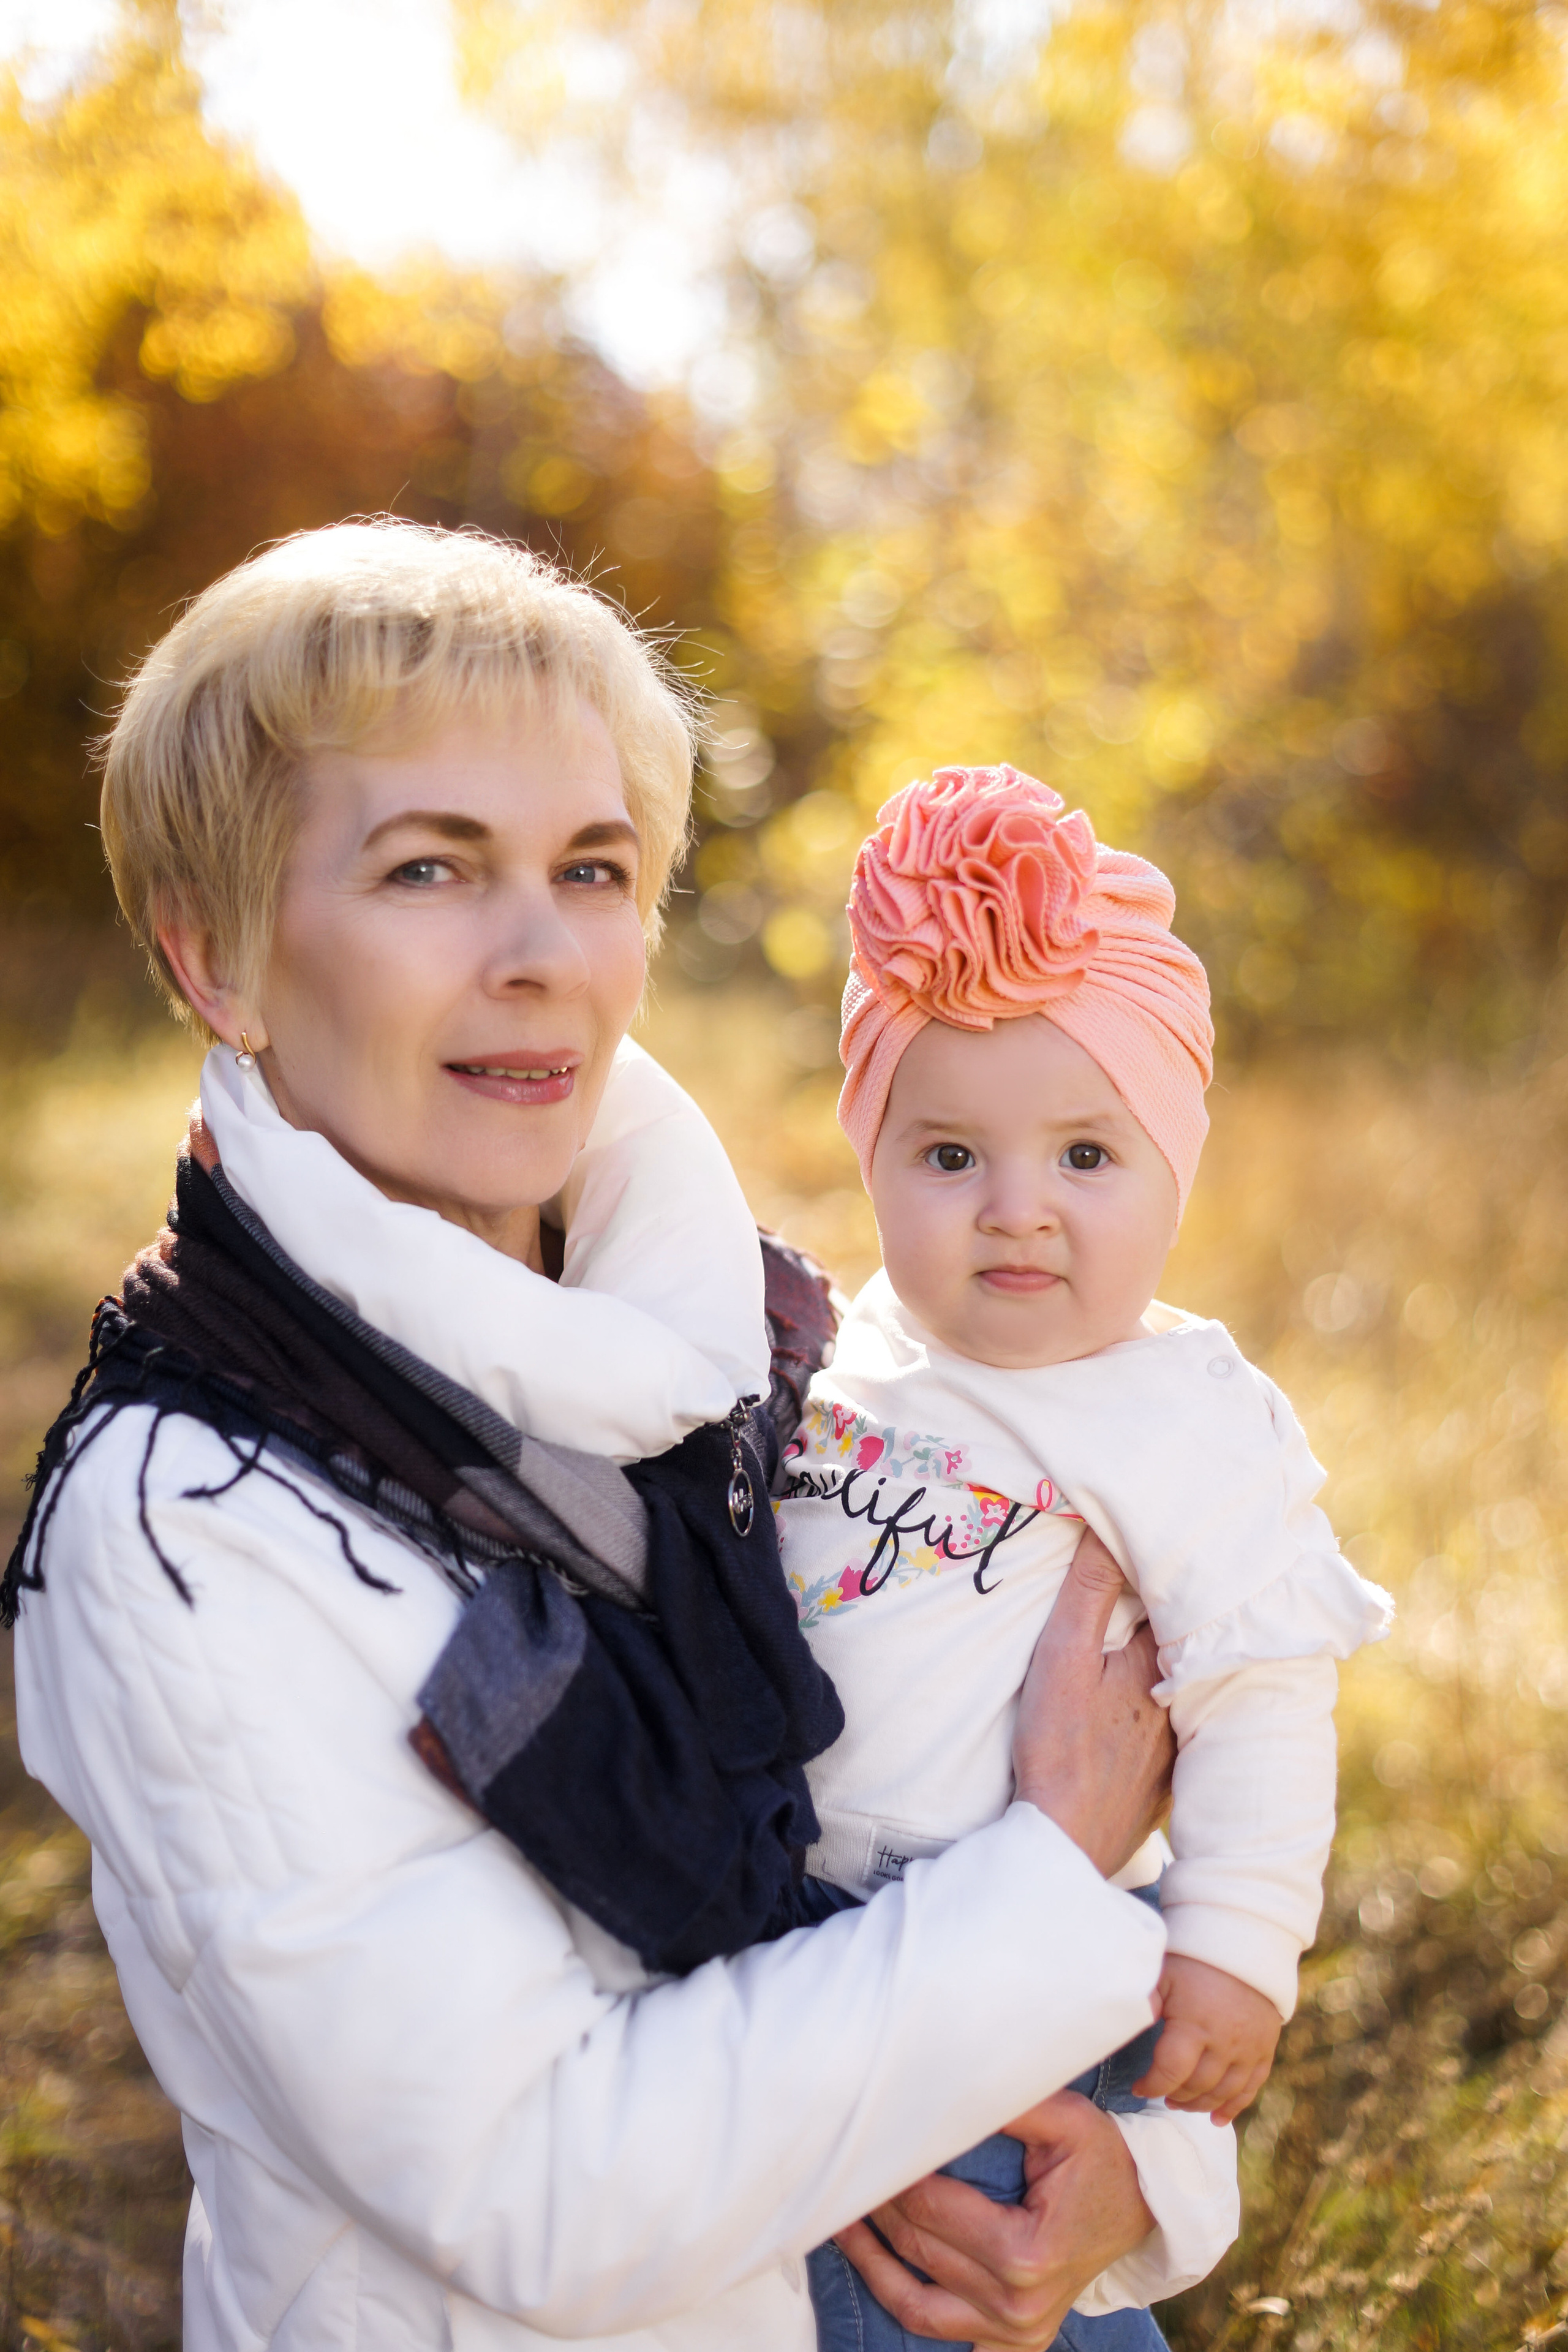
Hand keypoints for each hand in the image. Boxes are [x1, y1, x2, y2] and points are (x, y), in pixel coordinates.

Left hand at [833, 2091, 1154, 2348]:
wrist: (1143, 2209)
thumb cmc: (1102, 2159)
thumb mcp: (1067, 2118)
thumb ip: (1010, 2101)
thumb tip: (941, 2081)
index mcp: (1028, 2253)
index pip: (933, 2209)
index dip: (895, 2173)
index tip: (867, 2140)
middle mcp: (1018, 2304)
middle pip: (920, 2250)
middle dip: (877, 2205)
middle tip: (845, 2166)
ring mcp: (1015, 2332)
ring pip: (915, 2302)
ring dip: (871, 2260)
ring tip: (838, 2220)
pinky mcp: (1012, 2342)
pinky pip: (938, 2329)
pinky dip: (900, 2298)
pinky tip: (873, 2262)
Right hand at [1012, 1525, 1174, 1877]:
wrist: (1068, 1841)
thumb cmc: (1059, 1747)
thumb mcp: (1062, 1657)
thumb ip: (1088, 1592)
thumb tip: (1106, 1528)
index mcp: (1161, 1660)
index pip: (1173, 1597)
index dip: (1159, 1569)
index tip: (1149, 1541)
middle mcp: (1185, 1696)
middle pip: (1180, 1637)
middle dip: (1166, 1609)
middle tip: (1147, 1574)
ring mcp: (1181, 1738)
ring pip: (1178, 1679)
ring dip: (1167, 1655)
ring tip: (1144, 1630)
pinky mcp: (1170, 1771)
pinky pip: (1175, 1719)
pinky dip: (1162, 1700)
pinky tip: (1140, 1700)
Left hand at [1135, 1954, 1281, 2124]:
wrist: (1246, 1943)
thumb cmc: (1196, 1958)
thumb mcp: (1165, 1972)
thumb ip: (1147, 1999)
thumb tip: (1130, 2019)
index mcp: (1195, 2025)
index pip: (1171, 2072)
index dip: (1151, 2085)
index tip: (1138, 2088)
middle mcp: (1224, 2043)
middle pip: (1198, 2087)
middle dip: (1175, 2096)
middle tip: (1161, 2095)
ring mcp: (1249, 2048)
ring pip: (1224, 2092)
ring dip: (1200, 2105)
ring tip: (1181, 2104)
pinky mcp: (1265, 2048)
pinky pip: (1252, 2087)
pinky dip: (1235, 2106)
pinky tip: (1218, 2119)